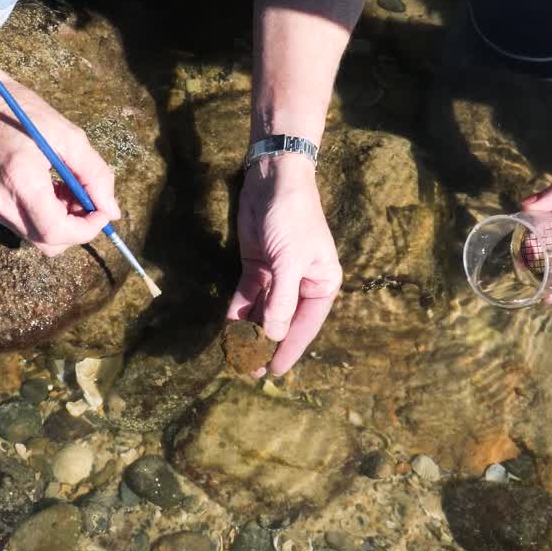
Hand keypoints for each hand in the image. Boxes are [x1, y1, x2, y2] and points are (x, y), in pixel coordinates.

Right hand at [0, 70, 120, 255]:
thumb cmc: (23, 113)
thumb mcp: (69, 136)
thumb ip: (95, 175)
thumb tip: (111, 211)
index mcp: (20, 178)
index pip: (55, 230)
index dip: (85, 229)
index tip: (102, 212)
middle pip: (47, 242)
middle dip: (75, 229)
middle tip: (87, 201)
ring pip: (36, 238)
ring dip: (61, 223)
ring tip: (67, 190)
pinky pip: (23, 226)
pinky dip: (44, 217)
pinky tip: (50, 190)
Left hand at [227, 155, 342, 376]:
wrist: (273, 179)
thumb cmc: (292, 218)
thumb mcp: (289, 262)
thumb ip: (281, 301)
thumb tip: (272, 336)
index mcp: (322, 284)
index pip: (304, 325)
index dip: (288, 349)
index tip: (273, 371)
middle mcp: (302, 284)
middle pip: (283, 321)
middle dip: (266, 344)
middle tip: (249, 369)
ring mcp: (278, 276)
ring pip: (263, 311)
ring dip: (250, 332)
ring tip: (237, 355)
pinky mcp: (258, 266)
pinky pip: (248, 296)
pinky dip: (239, 312)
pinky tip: (229, 329)